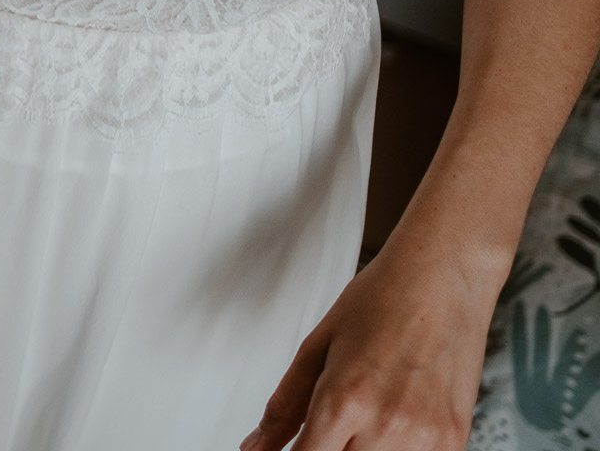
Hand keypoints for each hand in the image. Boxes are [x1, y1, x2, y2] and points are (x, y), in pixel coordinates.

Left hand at [243, 243, 498, 450]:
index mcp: (344, 401)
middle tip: (325, 427)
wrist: (445, 278)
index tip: (287, 450)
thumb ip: (284, 406)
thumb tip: (256, 447)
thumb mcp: (316, 348)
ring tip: (360, 418)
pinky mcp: (454, 441)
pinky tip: (389, 422)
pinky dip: (393, 449)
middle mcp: (387, 427)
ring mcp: (426, 439)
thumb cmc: (380, 302)